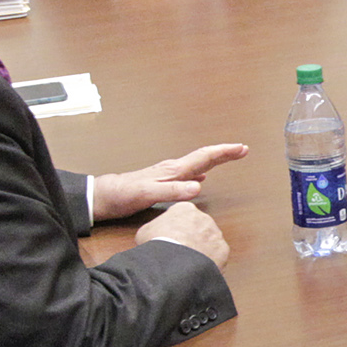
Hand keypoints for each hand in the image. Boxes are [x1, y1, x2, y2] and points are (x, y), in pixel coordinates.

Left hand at [92, 143, 248, 220]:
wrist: (104, 197)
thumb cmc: (123, 195)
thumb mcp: (147, 194)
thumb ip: (172, 190)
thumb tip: (199, 187)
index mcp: (173, 171)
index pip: (203, 157)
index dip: (223, 153)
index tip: (241, 149)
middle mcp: (172, 170)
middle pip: (203, 158)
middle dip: (224, 153)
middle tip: (243, 150)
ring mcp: (167, 176)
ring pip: (197, 165)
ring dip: (214, 162)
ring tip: (227, 159)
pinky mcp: (162, 183)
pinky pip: (188, 175)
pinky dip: (200, 174)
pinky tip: (200, 180)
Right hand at [136, 201, 229, 267]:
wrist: (173, 262)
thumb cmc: (157, 244)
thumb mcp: (145, 232)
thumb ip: (155, 228)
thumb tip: (155, 235)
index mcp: (185, 209)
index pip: (183, 214)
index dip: (176, 227)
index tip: (172, 237)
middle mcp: (204, 217)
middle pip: (199, 227)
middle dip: (191, 238)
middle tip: (181, 252)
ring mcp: (215, 233)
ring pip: (210, 241)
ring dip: (202, 250)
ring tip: (189, 263)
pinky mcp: (223, 250)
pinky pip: (217, 256)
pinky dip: (210, 262)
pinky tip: (198, 270)